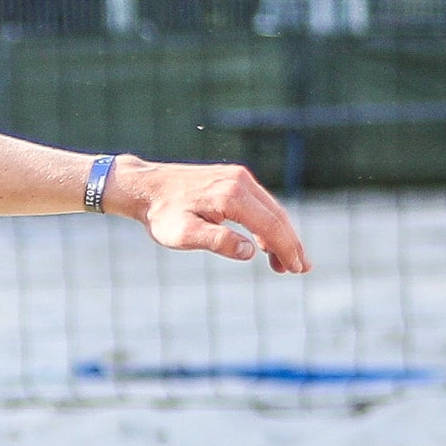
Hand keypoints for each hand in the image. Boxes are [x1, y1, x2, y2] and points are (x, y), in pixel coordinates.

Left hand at [109, 155, 311, 274]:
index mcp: (231, 196)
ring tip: (286, 263)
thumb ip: (217, 242)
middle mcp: (240, 181)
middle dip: (291, 244)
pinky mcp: (232, 178)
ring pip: (270, 209)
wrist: (144, 187)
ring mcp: (238, 176)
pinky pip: (259, 203)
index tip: (296, 269)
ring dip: (281, 235)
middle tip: (301, 269)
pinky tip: (265, 243)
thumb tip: (251, 251)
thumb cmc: (161, 215)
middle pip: (277, 216)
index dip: (287, 249)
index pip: (271, 226)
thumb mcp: (183, 236)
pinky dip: (267, 223)